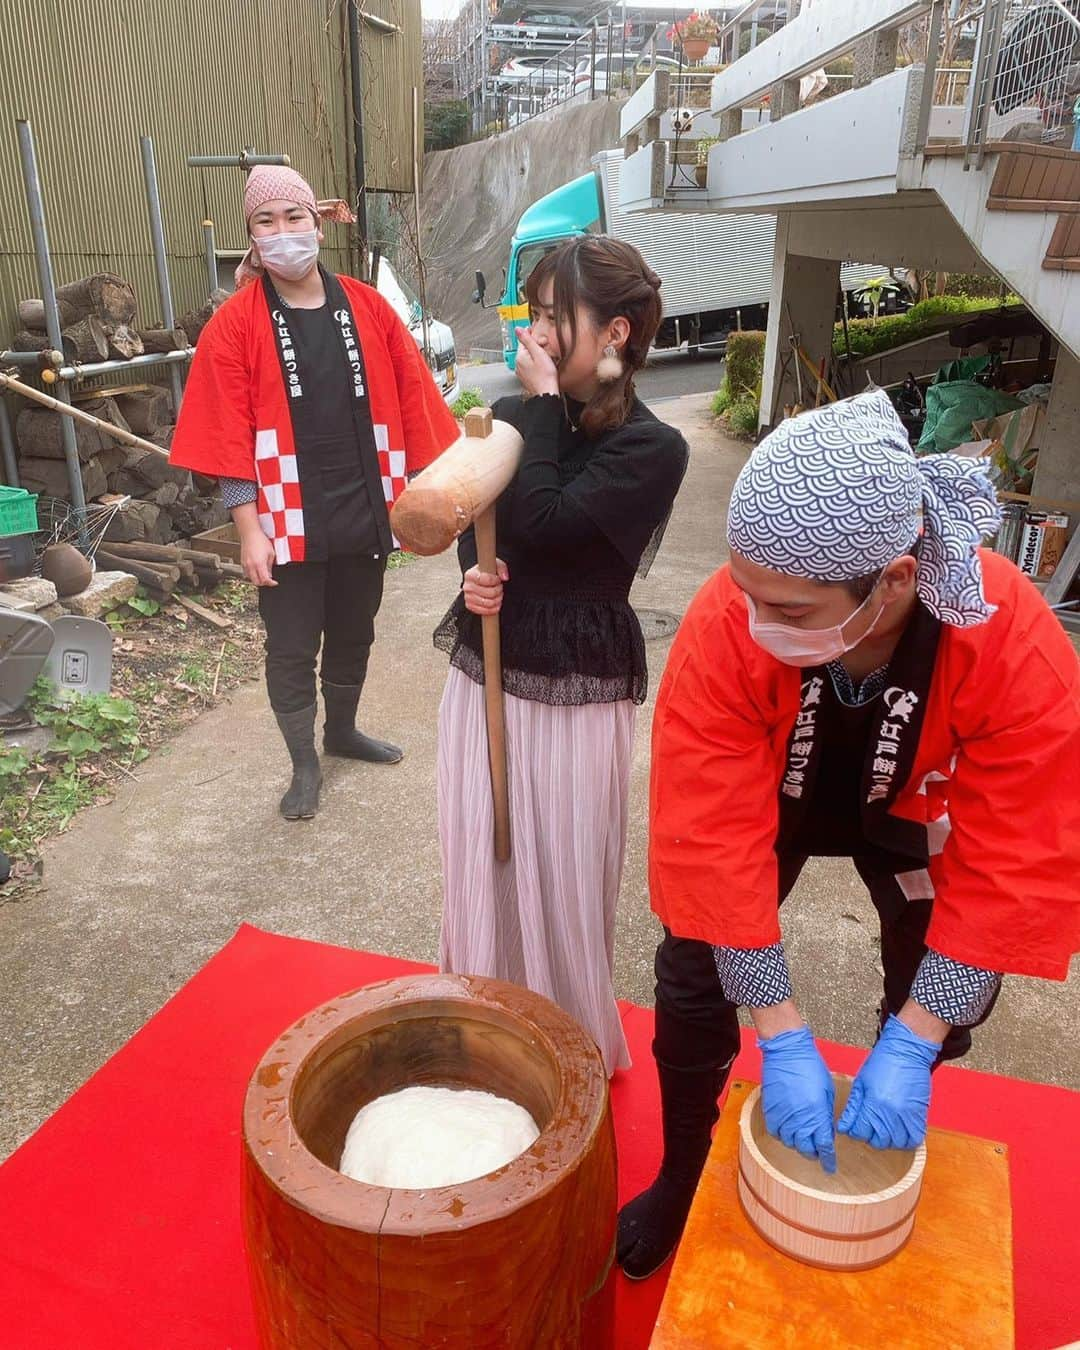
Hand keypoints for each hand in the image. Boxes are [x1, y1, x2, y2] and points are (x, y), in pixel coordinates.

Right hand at [239, 527, 277, 586]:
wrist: (250, 534)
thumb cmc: (260, 541)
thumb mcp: (271, 553)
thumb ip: (270, 566)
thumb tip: (270, 575)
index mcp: (259, 564)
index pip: (265, 579)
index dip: (271, 583)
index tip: (274, 583)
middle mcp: (251, 566)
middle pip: (257, 582)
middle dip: (264, 583)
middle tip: (269, 580)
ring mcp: (245, 565)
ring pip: (251, 579)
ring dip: (257, 579)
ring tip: (263, 575)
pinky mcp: (242, 563)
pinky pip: (246, 574)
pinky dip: (252, 575)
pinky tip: (257, 571)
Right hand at [463, 558, 508, 614]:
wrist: (478, 581)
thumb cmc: (487, 572)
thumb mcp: (494, 565)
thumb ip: (501, 568)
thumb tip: (505, 577)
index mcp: (470, 575)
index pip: (485, 580)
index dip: (495, 581)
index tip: (498, 580)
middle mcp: (467, 586)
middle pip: (489, 593)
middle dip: (498, 591)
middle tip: (500, 588)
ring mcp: (467, 597)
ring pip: (488, 603)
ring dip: (497, 600)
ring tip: (498, 595)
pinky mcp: (470, 606)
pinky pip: (485, 611)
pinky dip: (494, 608)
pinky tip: (496, 603)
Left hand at [514, 327, 559, 397]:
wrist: (547, 394)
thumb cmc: (545, 376)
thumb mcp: (538, 353)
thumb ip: (528, 340)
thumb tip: (518, 329)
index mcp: (519, 357)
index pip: (523, 340)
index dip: (533, 336)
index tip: (539, 335)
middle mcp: (518, 365)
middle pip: (526, 349)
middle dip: (535, 346)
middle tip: (545, 347)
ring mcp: (522, 372)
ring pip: (528, 358)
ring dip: (536, 355)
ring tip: (546, 358)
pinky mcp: (527, 378)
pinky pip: (531, 366)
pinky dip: (536, 364)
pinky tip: (543, 367)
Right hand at [759, 1025, 836, 1173]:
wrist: (787, 1051)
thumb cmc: (810, 1066)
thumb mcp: (827, 1091)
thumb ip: (826, 1114)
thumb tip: (826, 1130)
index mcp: (817, 1114)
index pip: (824, 1146)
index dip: (828, 1159)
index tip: (830, 1167)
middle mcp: (799, 1119)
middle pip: (805, 1148)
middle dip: (813, 1153)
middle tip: (817, 1152)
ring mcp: (783, 1115)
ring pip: (789, 1142)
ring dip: (798, 1144)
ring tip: (802, 1139)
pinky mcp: (770, 1109)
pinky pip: (775, 1131)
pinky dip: (782, 1135)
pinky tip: (788, 1130)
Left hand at [837, 1014, 938, 1149]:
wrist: (906, 1052)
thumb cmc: (882, 1063)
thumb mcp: (860, 1083)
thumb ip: (853, 1108)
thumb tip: (843, 1127)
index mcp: (874, 1104)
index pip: (860, 1132)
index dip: (854, 1130)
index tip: (853, 1126)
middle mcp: (891, 1114)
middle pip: (878, 1141)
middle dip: (870, 1136)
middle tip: (868, 1126)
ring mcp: (907, 1116)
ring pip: (896, 1143)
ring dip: (888, 1140)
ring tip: (883, 1128)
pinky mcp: (920, 1115)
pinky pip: (914, 1138)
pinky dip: (906, 1140)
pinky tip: (898, 1131)